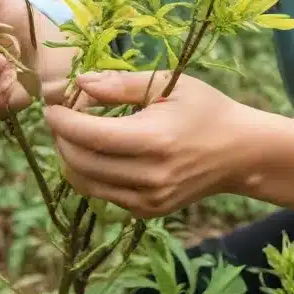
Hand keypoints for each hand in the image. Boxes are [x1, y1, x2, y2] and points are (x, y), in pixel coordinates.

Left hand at [44, 70, 257, 218]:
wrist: (242, 153)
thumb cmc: (207, 110)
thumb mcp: (170, 85)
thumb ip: (122, 84)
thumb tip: (81, 82)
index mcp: (155, 140)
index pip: (89, 135)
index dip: (61, 120)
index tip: (50, 105)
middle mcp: (149, 176)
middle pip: (81, 161)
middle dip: (61, 138)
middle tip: (62, 115)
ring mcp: (148, 200)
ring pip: (86, 184)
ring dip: (71, 157)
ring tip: (75, 133)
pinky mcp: (148, 211)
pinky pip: (103, 195)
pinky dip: (91, 174)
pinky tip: (99, 152)